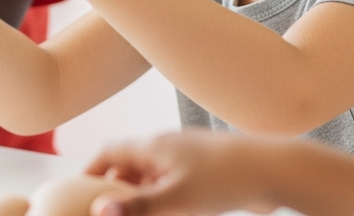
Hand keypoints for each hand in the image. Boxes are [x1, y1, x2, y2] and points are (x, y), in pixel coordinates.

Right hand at [85, 131, 275, 215]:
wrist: (275, 169)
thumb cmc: (225, 179)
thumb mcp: (177, 199)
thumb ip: (138, 208)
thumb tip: (98, 212)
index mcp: (153, 145)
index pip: (110, 152)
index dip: (91, 170)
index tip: (78, 191)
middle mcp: (167, 147)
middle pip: (129, 164)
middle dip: (114, 187)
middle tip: (106, 210)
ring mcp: (188, 158)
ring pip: (152, 175)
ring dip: (140, 195)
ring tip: (136, 214)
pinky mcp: (207, 172)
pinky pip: (174, 184)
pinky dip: (163, 199)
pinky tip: (170, 214)